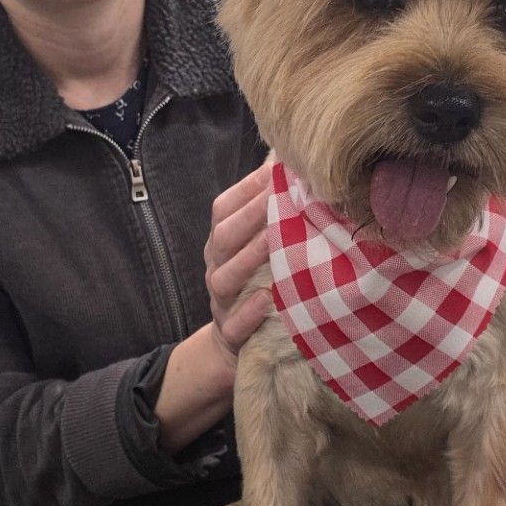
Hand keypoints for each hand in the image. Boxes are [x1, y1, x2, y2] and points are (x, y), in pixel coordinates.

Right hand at [204, 162, 273, 370]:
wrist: (235, 343)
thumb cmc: (256, 284)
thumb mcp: (258, 247)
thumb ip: (268, 211)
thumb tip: (288, 163)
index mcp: (221, 243)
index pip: (224, 209)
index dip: (248, 188)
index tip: (278, 170)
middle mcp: (216, 268)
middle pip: (223, 238)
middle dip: (250, 216)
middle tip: (279, 196)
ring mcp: (220, 302)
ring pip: (225, 278)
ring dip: (249, 257)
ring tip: (273, 241)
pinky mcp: (230, 335)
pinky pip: (234, 324)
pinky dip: (249, 312)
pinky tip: (268, 300)